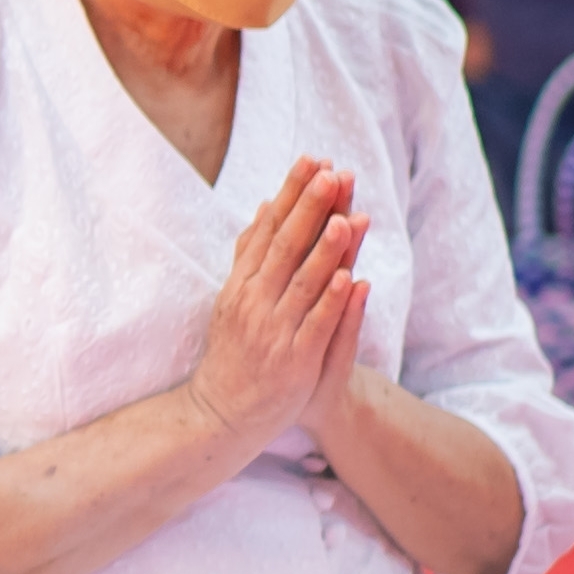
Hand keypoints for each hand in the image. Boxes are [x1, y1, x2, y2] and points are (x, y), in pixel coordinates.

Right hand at [184, 161, 365, 461]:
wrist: (222, 412)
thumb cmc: (233, 352)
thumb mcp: (233, 296)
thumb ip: (249, 254)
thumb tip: (264, 208)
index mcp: (241, 284)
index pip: (268, 229)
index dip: (291, 194)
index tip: (311, 161)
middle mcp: (255, 301)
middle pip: (286, 247)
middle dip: (309, 208)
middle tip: (330, 172)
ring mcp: (274, 330)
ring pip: (303, 282)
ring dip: (326, 249)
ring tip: (346, 217)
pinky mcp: (295, 359)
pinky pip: (316, 325)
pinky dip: (332, 301)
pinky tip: (350, 278)